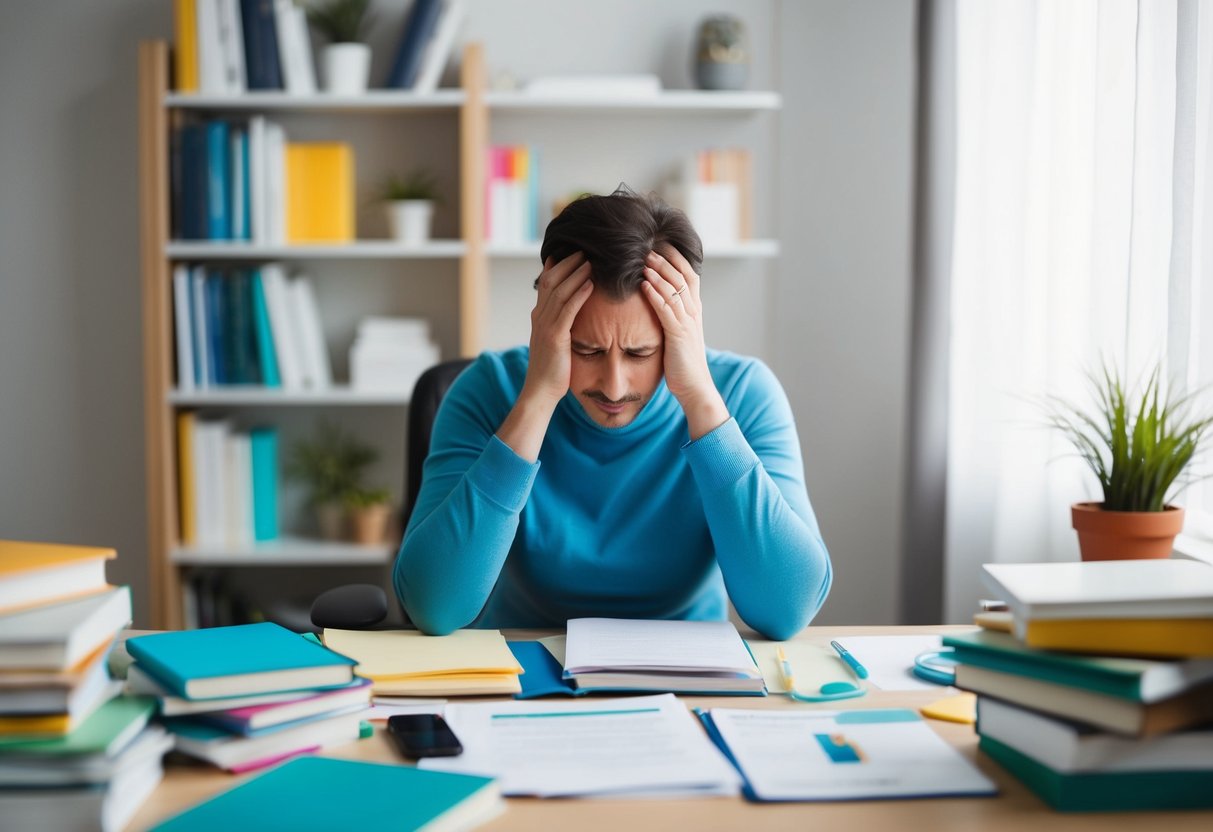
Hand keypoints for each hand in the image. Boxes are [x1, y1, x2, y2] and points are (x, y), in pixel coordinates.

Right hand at [523, 252, 593, 407]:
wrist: (540, 392)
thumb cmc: (552, 369)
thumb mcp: (554, 341)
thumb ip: (560, 323)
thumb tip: (573, 310)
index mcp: (539, 316)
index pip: (546, 282)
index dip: (558, 265)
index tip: (572, 252)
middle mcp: (539, 317)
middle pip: (551, 281)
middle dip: (568, 263)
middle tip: (585, 249)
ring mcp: (545, 326)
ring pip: (559, 292)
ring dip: (576, 274)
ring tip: (590, 261)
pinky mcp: (555, 337)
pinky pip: (568, 310)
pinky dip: (579, 294)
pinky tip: (590, 284)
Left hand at [641, 246, 728, 437]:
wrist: (694, 386)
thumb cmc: (682, 361)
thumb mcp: (678, 332)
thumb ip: (671, 314)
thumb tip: (657, 298)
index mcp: (694, 309)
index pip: (688, 273)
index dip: (675, 256)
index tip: (659, 241)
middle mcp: (694, 311)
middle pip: (682, 275)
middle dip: (665, 258)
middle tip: (648, 243)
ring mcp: (688, 322)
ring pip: (674, 289)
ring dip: (658, 272)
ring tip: (643, 259)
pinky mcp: (678, 335)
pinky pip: (666, 310)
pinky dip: (655, 295)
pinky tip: (643, 285)